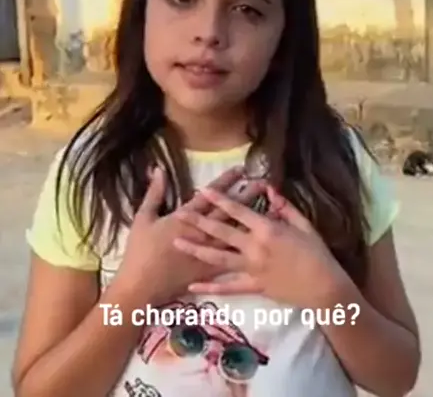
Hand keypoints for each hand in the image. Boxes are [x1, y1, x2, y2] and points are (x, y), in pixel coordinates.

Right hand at [115, 166, 263, 306]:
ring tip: (268, 208)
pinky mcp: (211, 271)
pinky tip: (261, 242)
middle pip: (228, 212)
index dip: (225, 181)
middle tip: (261, 183)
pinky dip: (248, 248)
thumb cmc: (140, 252)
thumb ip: (154, 192)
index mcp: (185, 219)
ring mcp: (208, 254)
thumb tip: (159, 169)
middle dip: (245, 196)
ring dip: (250, 220)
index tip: (240, 170)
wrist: (141, 287)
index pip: (209, 195)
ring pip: (235, 233)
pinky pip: (233, 259)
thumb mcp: (142, 218)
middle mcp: (202, 234)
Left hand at [173, 185, 345, 308]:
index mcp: (266, 229)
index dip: (218, 199)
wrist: (324, 287)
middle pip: (221, 232)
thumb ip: (284, 206)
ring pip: (218, 259)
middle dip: (199, 222)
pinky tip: (192, 287)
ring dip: (196, 250)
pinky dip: (210, 288)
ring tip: (177, 243)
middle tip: (179, 214)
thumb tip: (269, 189)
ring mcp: (252, 269)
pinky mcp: (253, 287)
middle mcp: (254, 247)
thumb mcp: (303, 224)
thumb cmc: (316, 252)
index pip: (237, 210)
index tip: (202, 190)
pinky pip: (228, 288)